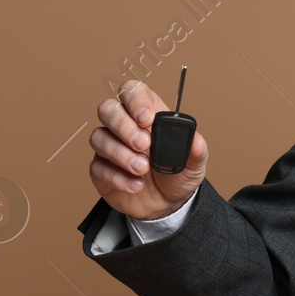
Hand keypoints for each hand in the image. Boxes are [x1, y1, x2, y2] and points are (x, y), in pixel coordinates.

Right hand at [88, 78, 207, 220]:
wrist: (167, 204)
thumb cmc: (177, 175)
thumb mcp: (194, 163)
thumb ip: (196, 151)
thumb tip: (196, 139)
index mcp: (147, 114)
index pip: (132, 91)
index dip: (135, 100)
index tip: (147, 119)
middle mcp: (124, 126)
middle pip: (107, 109)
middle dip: (123, 125)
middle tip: (144, 145)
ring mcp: (110, 146)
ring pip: (99, 137)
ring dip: (121, 153)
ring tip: (143, 169)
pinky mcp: (100, 169)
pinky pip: (98, 167)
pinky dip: (118, 177)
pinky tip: (136, 185)